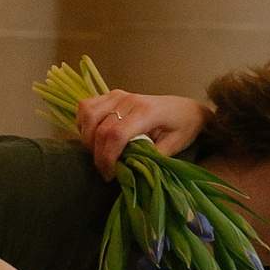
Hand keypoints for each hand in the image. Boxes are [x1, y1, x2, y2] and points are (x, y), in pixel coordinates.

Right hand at [73, 88, 207, 180]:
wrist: (187, 108)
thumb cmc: (183, 127)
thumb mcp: (175, 145)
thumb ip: (152, 156)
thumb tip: (129, 169)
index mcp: (147, 112)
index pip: (116, 134)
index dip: (108, 158)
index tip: (111, 174)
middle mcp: (130, 100)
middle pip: (100, 129)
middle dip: (98, 155)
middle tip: (105, 171)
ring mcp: (119, 95)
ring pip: (88, 114)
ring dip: (87, 138)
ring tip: (98, 154)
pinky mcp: (113, 95)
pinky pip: (86, 106)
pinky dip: (83, 123)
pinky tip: (92, 137)